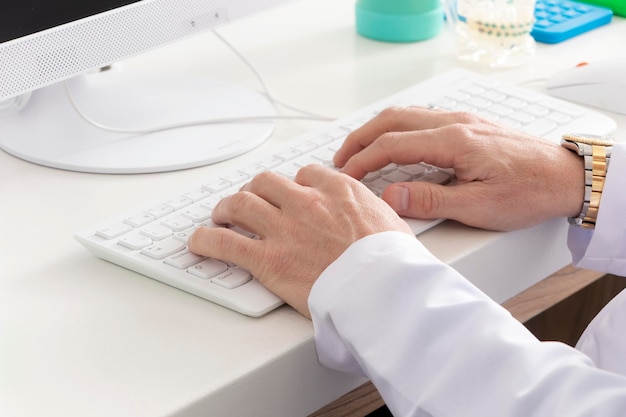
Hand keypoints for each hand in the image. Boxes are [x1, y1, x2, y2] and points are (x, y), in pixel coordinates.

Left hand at [188, 164, 412, 317]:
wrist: (384, 289)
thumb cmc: (393, 262)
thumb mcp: (392, 222)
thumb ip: (371, 211)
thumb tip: (372, 215)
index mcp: (338, 191)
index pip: (306, 174)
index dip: (294, 184)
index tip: (291, 193)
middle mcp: (307, 202)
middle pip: (266, 183)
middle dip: (255, 189)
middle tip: (250, 199)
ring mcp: (284, 229)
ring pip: (241, 204)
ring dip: (227, 207)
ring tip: (221, 214)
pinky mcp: (268, 259)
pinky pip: (224, 242)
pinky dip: (206, 240)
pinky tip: (198, 242)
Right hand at [334, 106, 583, 230]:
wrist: (565, 177)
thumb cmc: (529, 191)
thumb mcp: (479, 206)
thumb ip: (430, 201)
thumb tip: (389, 197)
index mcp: (454, 141)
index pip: (392, 144)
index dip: (363, 160)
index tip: (345, 176)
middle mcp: (455, 123)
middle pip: (391, 120)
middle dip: (360, 138)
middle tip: (340, 159)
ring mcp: (461, 121)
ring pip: (405, 115)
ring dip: (376, 131)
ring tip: (359, 152)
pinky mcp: (467, 126)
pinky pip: (421, 119)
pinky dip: (396, 130)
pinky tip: (394, 146)